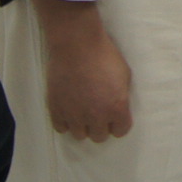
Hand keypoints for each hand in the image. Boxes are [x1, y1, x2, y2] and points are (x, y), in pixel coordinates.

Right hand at [35, 2, 132, 141]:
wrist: (76, 44)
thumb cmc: (104, 54)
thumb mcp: (124, 74)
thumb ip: (122, 95)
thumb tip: (119, 106)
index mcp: (116, 108)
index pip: (121, 131)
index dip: (119, 123)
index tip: (115, 117)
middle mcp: (96, 116)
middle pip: (99, 137)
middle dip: (100, 126)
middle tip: (97, 114)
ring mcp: (74, 115)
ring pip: (79, 135)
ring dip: (82, 126)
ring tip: (82, 113)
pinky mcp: (57, 109)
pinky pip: (61, 128)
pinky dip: (65, 122)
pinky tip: (68, 111)